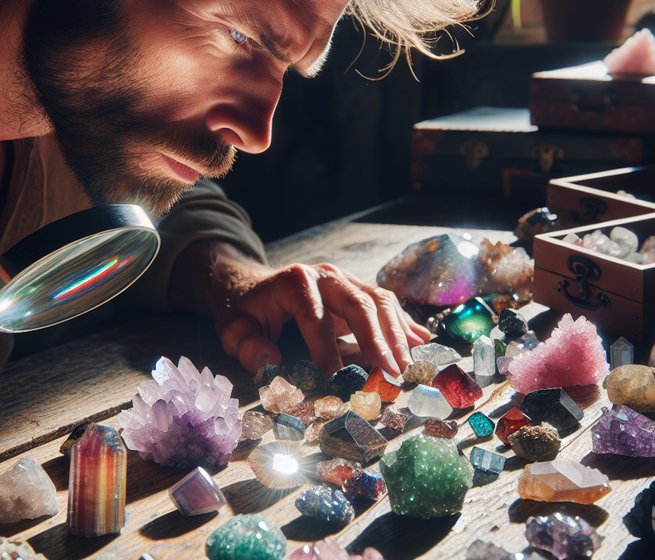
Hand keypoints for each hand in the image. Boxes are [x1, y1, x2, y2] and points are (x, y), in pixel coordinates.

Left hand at [169, 242, 430, 376]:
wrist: (256, 284)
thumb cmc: (247, 309)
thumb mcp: (234, 327)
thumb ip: (246, 344)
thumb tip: (270, 361)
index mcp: (296, 282)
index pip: (316, 317)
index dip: (327, 349)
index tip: (336, 379)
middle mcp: (327, 276)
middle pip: (359, 303)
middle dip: (377, 339)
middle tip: (390, 372)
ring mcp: (346, 280)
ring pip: (380, 300)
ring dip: (396, 333)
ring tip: (406, 365)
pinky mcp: (358, 288)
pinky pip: (386, 303)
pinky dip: (403, 323)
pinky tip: (420, 342)